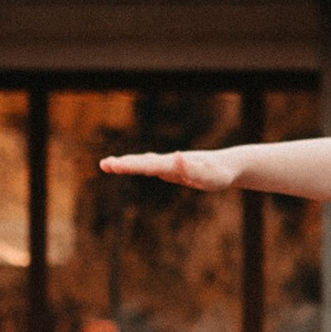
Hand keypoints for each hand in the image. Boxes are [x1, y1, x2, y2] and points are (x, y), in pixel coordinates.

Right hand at [99, 146, 244, 189]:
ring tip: (106, 164)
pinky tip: (122, 164)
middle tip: (103, 164)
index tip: (113, 165)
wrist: (227, 166)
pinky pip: (148, 166)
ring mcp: (168, 164)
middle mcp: (168, 162)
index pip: (147, 165)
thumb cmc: (217, 173)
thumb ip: (191, 168)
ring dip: (125, 163)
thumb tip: (177, 155)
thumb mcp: (207, 175)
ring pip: (142, 162)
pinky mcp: (169, 168)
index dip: (130, 166)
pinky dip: (133, 164)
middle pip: (142, 162)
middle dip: (123, 164)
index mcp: (173, 164)